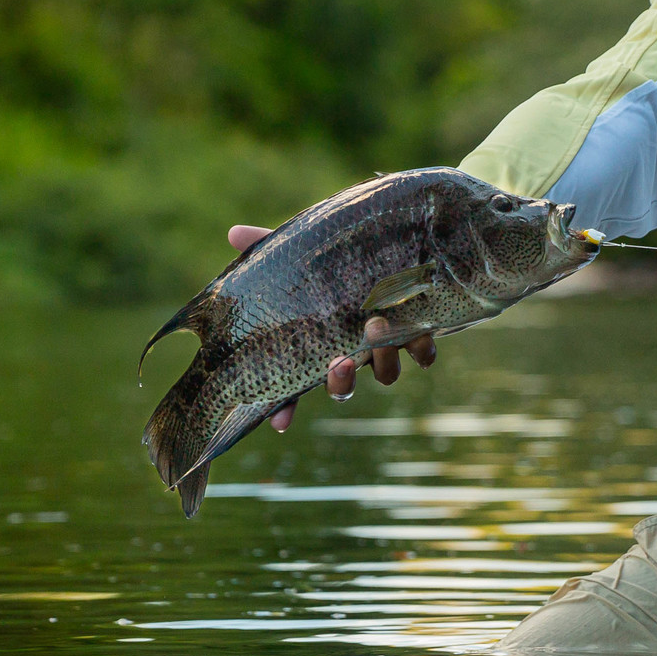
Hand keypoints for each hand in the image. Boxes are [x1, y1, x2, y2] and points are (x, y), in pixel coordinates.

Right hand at [228, 224, 437, 430]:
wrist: (393, 240)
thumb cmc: (335, 254)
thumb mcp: (299, 249)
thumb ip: (267, 245)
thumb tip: (234, 232)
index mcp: (318, 342)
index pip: (294, 386)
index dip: (286, 408)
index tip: (281, 422)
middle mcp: (352, 352)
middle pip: (341, 388)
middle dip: (339, 383)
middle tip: (336, 363)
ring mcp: (385, 346)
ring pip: (383, 374)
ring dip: (381, 360)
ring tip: (375, 328)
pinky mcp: (418, 333)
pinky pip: (422, 354)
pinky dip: (421, 349)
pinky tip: (417, 333)